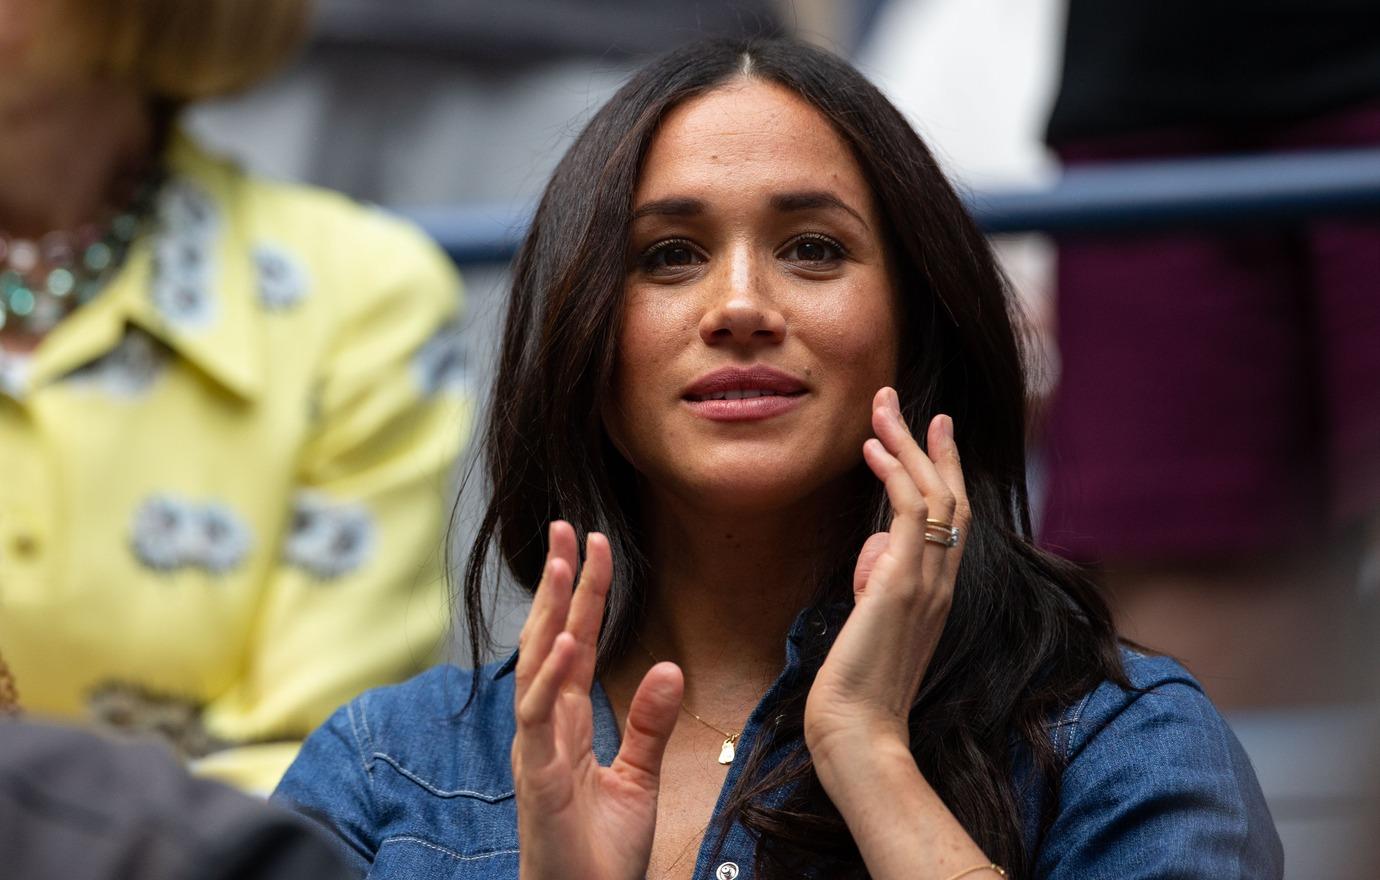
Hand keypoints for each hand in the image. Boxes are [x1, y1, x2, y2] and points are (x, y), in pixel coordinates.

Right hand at [512, 521, 684, 879]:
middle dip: (559, 584)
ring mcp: (536, 749)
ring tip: (563, 564)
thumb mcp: (638, 779)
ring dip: (551, 613)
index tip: (593, 547)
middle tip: (567, 529)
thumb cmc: (600, 854)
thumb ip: (647, 724)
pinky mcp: (539, 778)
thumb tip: (667, 668)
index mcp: (566, 724)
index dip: (583, 596)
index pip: (575, 644)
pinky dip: (551, 679)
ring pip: (538, 667)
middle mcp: (544, 728)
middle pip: (551, 641)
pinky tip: (567, 642)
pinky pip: (540, 719)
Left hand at [804, 387, 969, 770]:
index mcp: (937, 593)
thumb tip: (872, 555)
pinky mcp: (903, 586)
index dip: (944, 470)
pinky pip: (912, 516)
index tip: (931, 432)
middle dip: (929, 444)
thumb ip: (876, 586)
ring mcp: (927, 583)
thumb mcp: (869, 625)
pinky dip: (896, 477)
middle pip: (951, 496)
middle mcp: (942, 583)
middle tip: (908, 402)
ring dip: (907, 445)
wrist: (860, 733)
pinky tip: (873, 450)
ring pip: (934, 495)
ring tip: (882, 407)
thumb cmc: (857, 690)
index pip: (953, 520)